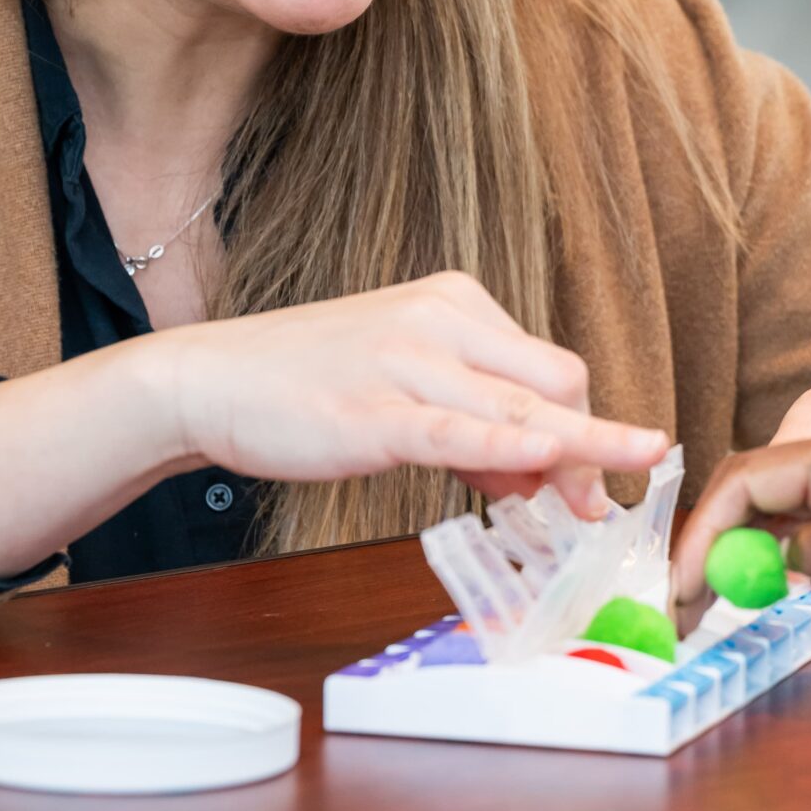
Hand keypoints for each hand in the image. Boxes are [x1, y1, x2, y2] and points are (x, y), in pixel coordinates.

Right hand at [154, 271, 668, 519]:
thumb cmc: (307, 384)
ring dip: (573, 459)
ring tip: (597, 506)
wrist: (213, 380)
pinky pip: (455, 430)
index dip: (582, 428)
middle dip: (589, 447)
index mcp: (455, 301)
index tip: (587, 481)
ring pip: (518, 408)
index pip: (551, 366)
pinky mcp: (373, 412)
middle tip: (593, 508)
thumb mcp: (405, 387)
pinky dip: (505, 447)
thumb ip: (473, 422)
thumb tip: (538, 473)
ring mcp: (406, 362)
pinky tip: (543, 464)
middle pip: (554, 381)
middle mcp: (441, 319)